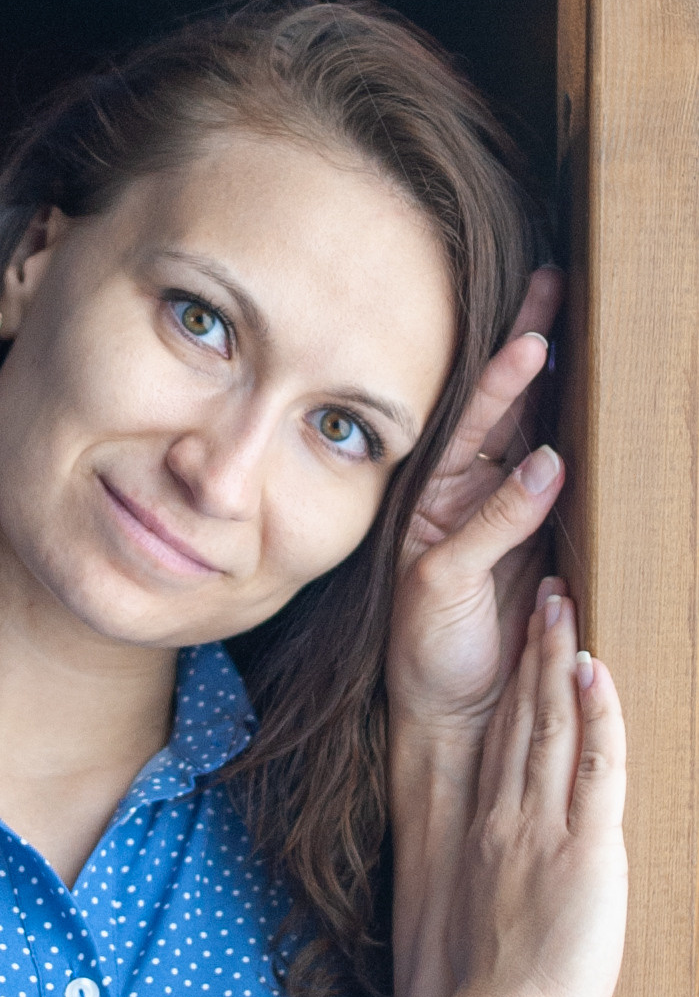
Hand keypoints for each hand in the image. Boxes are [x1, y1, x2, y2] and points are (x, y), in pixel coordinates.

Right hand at [388, 267, 563, 745]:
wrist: (455, 710)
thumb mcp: (530, 564)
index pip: (513, 407)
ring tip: (538, 346)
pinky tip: (546, 464)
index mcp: (477, 490)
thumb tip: (559, 454)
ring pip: (473, 448)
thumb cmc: (490, 633)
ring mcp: (439, 531)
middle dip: (521, 345)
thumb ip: (533, 510)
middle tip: (550, 286)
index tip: (560, 297)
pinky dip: (514, 501)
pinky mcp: (436, 575)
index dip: (534, 353)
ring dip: (505, 398)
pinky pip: (478, 530)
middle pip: (491, 407)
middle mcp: (454, 499)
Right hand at [449, 586, 626, 996]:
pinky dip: (596, 715)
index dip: (513, 685)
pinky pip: (594, 767)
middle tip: (540, 593)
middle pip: (521, 717)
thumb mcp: (478, 931)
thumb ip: (496, 892)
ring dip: (557, 660)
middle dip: (532, 652)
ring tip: (560, 606)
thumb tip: (508, 884)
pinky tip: (595, 672)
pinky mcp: (583, 851)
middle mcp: (505, 818)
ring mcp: (541, 829)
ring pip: (552, 725)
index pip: (501, 741)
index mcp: (483, 834)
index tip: (519, 640)